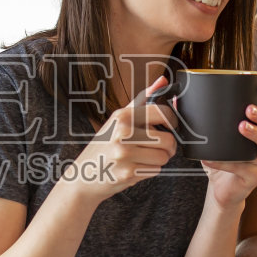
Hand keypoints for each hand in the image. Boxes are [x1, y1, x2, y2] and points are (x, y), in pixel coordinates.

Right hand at [59, 77, 177, 204]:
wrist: (83, 175)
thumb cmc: (104, 146)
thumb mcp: (118, 119)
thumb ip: (142, 100)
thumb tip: (163, 81)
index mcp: (122, 116)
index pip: (163, 112)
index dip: (173, 121)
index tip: (171, 126)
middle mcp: (123, 133)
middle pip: (168, 139)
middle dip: (168, 146)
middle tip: (157, 147)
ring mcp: (125, 154)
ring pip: (164, 156)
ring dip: (159, 159)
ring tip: (144, 157)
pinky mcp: (128, 173)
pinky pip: (156, 170)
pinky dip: (150, 170)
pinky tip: (136, 167)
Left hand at [203, 78, 256, 209]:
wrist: (220, 188)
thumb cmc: (220, 157)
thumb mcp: (214, 135)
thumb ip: (200, 117)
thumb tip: (177, 97)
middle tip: (249, 109)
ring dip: (256, 135)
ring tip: (242, 126)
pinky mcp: (254, 178)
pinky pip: (243, 168)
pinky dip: (225, 163)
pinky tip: (211, 159)